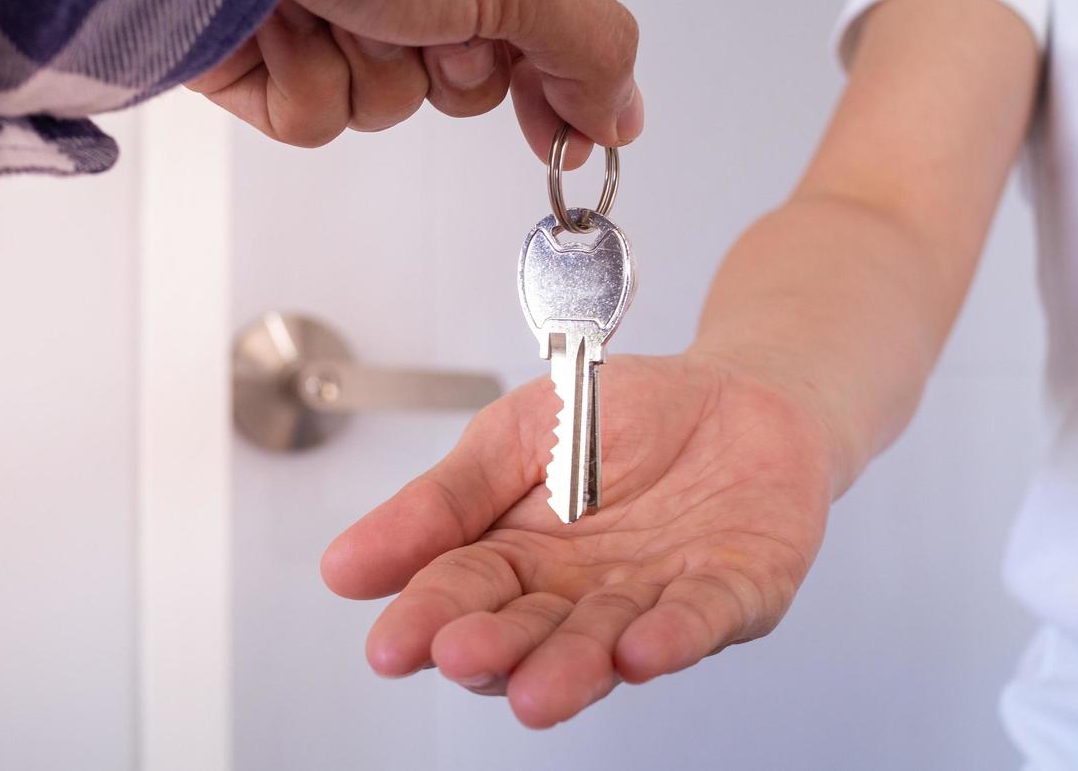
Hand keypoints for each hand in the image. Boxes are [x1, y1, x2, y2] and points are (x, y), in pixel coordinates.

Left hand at [187, 0, 641, 163]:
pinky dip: (305, 82)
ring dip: (372, 67)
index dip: (555, 75)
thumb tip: (622, 112)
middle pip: (460, 69)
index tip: (576, 138)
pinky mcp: (257, 42)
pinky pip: (313, 115)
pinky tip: (284, 22)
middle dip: (446, 61)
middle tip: (427, 17)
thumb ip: (588, 42)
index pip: (533, 7)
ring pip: (383, 98)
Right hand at [321, 353, 835, 727]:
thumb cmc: (625, 413)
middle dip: (496, 650)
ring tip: (536, 691)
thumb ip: (443, 500)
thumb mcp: (516, 434)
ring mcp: (657, 599)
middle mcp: (581, 593)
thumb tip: (344, 565)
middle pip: (529, 631)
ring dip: (573, 669)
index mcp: (520, 555)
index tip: (391, 644)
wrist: (733, 387)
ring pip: (606, 644)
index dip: (426, 618)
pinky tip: (640, 650)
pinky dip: (674, 637)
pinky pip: (703, 618)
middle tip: (462, 655)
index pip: (462, 591)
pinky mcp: (733, 592)